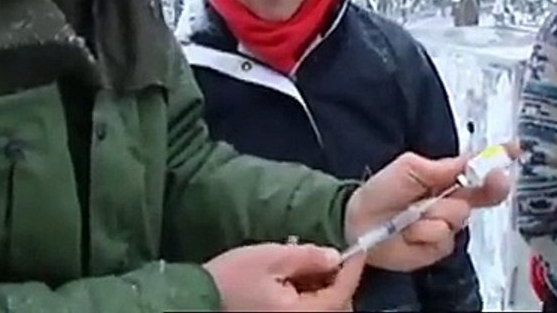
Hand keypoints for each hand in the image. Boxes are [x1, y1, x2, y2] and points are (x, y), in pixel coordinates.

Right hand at [203, 243, 366, 311]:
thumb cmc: (232, 278)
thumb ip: (307, 257)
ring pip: (322, 308)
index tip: (357, 248)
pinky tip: (297, 276)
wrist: (199, 298)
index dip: (352, 269)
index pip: (341, 293)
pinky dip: (309, 294)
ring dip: (324, 287)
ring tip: (310, 263)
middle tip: (331, 255)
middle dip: (338, 281)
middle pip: (336, 306)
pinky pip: (306, 310)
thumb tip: (335, 257)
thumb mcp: (270, 258)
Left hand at [343, 143, 516, 271]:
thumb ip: (441, 167)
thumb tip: (469, 160)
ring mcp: (448, 225)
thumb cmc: (381, 190)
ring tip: (410, 213)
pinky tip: (408, 231)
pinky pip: (442, 237)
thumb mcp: (409, 167)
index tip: (515, 150)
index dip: (499, 159)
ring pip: (458, 215)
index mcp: (447, 178)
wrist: (358, 222)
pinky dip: (423, 233)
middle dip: (487, 185)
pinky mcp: (439, 247)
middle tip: (490, 178)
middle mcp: (452, 201)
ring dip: (433, 213)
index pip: (480, 168)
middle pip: (484, 193)